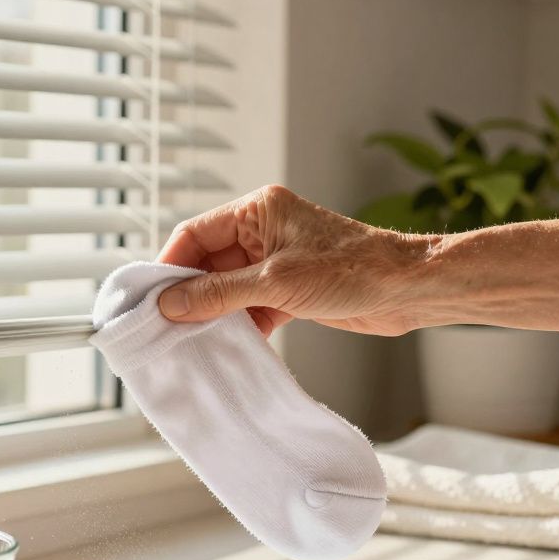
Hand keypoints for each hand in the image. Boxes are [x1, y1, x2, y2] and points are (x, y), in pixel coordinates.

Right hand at [157, 185, 431, 335]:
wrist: (409, 289)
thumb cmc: (352, 269)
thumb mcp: (275, 282)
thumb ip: (219, 293)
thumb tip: (170, 305)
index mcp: (257, 210)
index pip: (194, 234)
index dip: (169, 266)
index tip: (150, 300)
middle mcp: (262, 231)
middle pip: (206, 263)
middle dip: (188, 295)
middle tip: (164, 328)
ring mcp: (275, 261)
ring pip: (226, 288)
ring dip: (212, 315)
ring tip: (190, 343)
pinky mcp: (289, 289)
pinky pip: (249, 306)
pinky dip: (238, 326)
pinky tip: (226, 348)